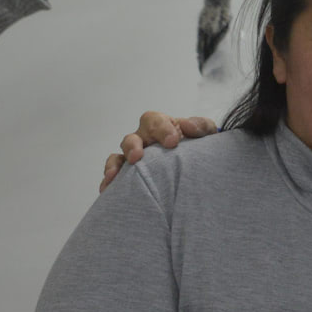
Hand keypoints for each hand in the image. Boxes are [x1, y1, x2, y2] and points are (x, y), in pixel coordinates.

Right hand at [100, 111, 217, 191]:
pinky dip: (109, 181)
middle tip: (138, 157)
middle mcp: (143, 139)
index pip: (154, 121)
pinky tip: (106, 190)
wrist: (196, 164)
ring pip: (119, 157)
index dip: (161, 129)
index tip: (173, 142)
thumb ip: (200, 126)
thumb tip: (188, 126)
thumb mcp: (205, 133)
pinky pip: (115, 176)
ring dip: (115, 165)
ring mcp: (134, 157)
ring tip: (114, 176)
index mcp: (160, 125)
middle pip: (132, 138)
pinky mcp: (129, 173)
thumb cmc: (198, 144)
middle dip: (133, 146)